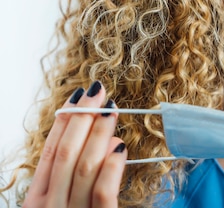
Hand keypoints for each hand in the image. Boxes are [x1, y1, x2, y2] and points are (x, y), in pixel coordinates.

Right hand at [24, 81, 126, 207]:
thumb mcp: (62, 204)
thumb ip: (78, 176)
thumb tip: (108, 140)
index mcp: (37, 200)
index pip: (50, 152)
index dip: (64, 122)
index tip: (78, 96)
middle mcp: (50, 207)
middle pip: (66, 154)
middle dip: (82, 118)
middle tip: (98, 92)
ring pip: (85, 168)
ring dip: (98, 134)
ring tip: (112, 110)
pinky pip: (102, 193)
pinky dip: (111, 168)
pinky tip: (120, 146)